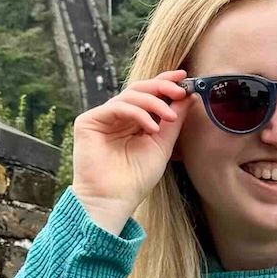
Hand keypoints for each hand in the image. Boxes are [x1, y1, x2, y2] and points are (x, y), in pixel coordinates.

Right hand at [71, 70, 189, 234]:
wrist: (114, 200)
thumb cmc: (136, 179)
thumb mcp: (162, 145)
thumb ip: (173, 121)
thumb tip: (188, 96)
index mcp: (133, 121)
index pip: (148, 94)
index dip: (165, 83)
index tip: (184, 77)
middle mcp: (117, 116)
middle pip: (138, 89)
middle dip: (161, 87)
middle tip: (180, 91)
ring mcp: (102, 118)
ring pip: (130, 95)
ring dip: (153, 102)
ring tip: (168, 118)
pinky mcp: (88, 121)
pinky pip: (116, 107)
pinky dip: (137, 113)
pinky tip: (152, 127)